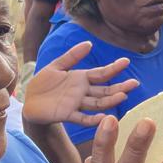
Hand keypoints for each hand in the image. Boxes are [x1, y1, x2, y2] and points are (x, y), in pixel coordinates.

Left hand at [22, 41, 139, 126]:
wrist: (29, 101)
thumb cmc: (42, 83)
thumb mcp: (56, 66)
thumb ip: (72, 56)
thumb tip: (89, 43)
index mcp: (81, 79)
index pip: (101, 74)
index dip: (113, 68)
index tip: (126, 62)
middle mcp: (83, 92)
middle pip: (104, 90)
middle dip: (119, 87)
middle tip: (134, 84)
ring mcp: (77, 104)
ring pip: (97, 103)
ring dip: (110, 101)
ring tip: (122, 96)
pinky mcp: (68, 115)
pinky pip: (82, 118)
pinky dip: (93, 119)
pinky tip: (103, 117)